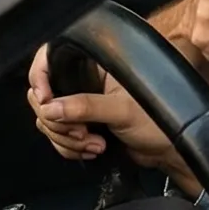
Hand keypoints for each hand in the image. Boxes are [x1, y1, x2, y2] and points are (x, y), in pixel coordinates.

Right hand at [28, 46, 190, 179]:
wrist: (167, 150)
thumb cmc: (159, 120)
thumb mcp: (122, 111)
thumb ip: (86, 107)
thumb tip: (52, 107)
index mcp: (95, 64)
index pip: (50, 59)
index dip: (40, 79)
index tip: (45, 100)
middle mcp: (84, 79)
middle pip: (44, 96)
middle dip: (58, 122)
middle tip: (81, 133)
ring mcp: (80, 102)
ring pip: (48, 119)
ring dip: (66, 139)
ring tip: (96, 145)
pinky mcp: (81, 124)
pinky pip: (57, 135)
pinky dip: (69, 147)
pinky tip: (92, 150)